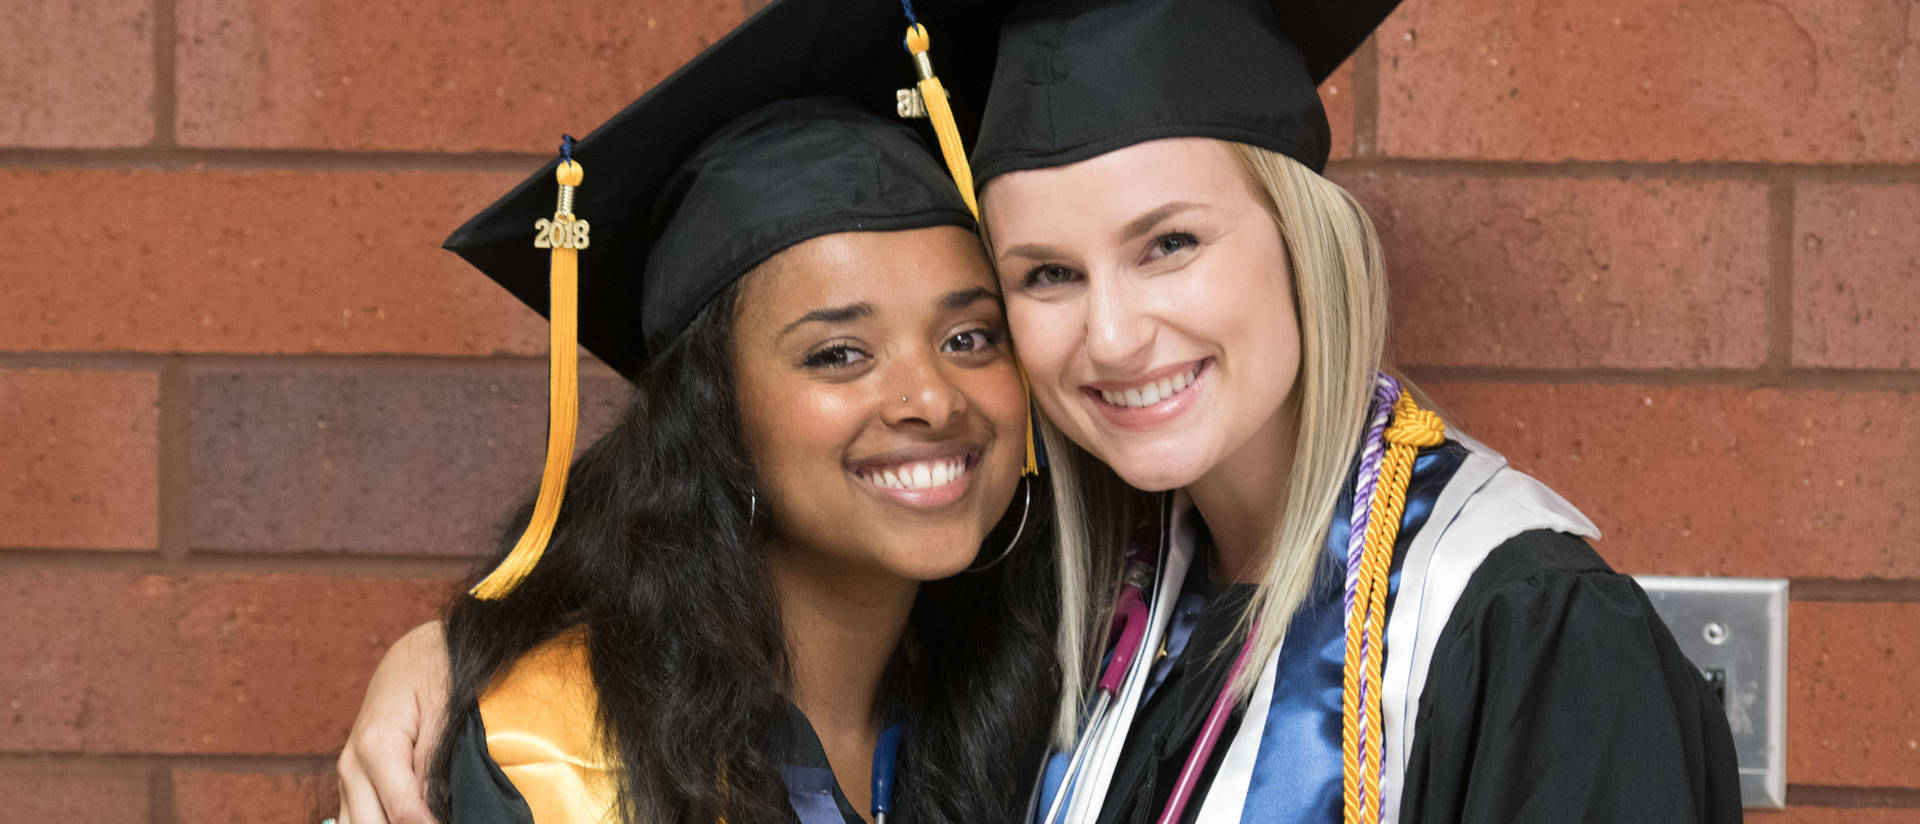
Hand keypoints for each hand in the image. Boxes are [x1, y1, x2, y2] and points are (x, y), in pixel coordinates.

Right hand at [335, 621, 450, 823]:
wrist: (414, 651)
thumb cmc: (435, 670)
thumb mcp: (445, 708)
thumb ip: (434, 759)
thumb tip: (434, 807)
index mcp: (376, 746)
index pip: (404, 812)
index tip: (465, 823)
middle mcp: (352, 764)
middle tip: (452, 820)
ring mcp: (348, 772)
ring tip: (435, 818)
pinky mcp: (353, 776)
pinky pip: (356, 816)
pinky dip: (381, 822)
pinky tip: (413, 819)